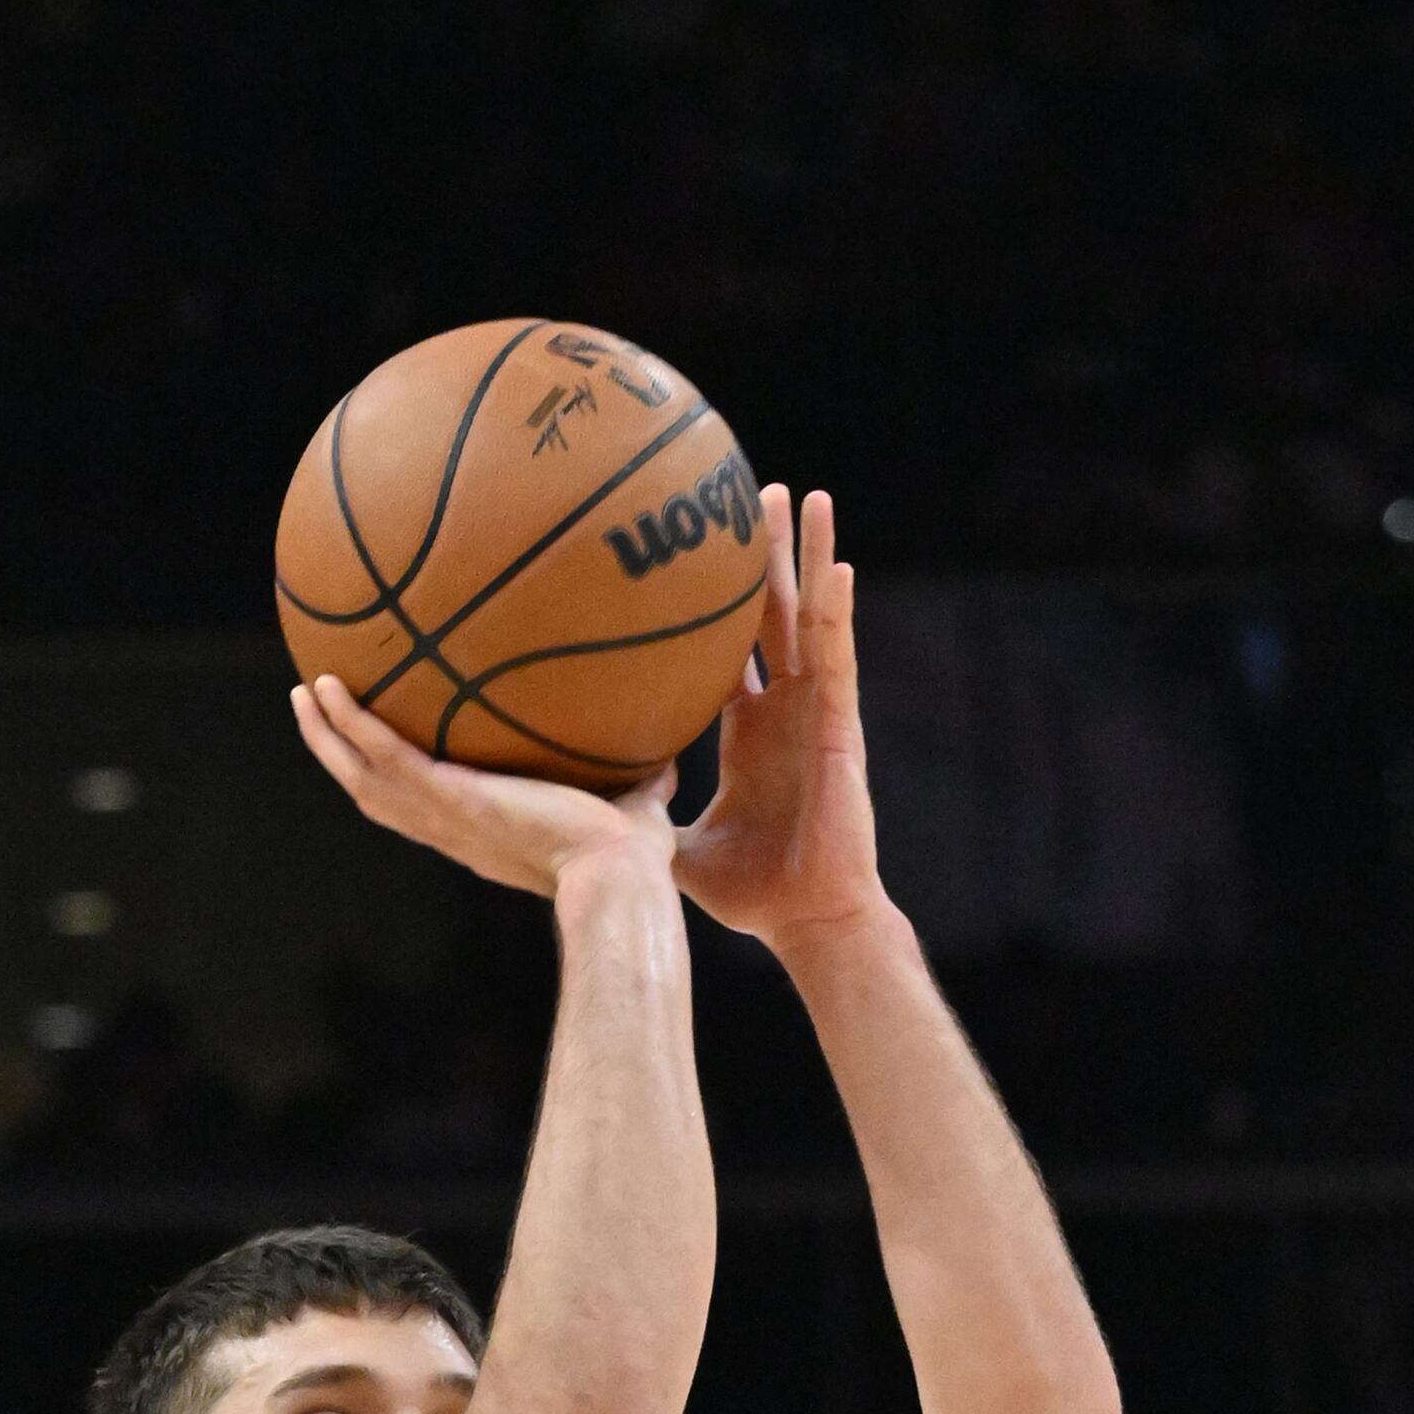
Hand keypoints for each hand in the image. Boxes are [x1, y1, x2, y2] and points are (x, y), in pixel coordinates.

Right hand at [290, 676, 677, 901]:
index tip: (381, 752)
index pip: (425, 809)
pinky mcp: (448, 798)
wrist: (618, 878)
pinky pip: (384, 755)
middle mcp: (453, 831)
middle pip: (376, 794)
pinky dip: (351, 724)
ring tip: (304, 695)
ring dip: (329, 738)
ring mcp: (445, 817)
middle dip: (341, 756)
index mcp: (482, 835)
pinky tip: (330, 685)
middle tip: (315, 712)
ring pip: (364, 778)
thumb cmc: (632, 860)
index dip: (396, 782)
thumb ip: (643, 781)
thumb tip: (671, 757)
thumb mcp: (634, 809)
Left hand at [671, 487, 881, 948]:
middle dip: (762, 556)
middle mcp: (782, 711)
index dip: (716, 606)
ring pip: (811, 618)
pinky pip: (838, 657)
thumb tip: (573, 811)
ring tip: (803, 495)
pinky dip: (839, 610)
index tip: (696, 557)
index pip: (730, 653)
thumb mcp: (677, 847)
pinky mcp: (840, 727)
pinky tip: (838, 564)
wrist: (806, 920)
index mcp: (748, 733)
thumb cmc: (751, 894)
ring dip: (808, 556)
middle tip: (746, 492)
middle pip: (770, 616)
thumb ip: (638, 817)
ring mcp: (814, 713)